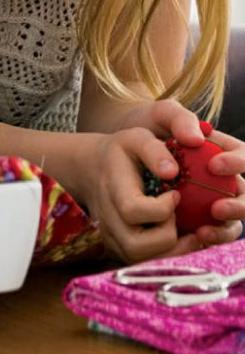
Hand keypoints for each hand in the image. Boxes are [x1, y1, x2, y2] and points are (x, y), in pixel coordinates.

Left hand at [117, 101, 244, 247]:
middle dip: (239, 206)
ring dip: (224, 229)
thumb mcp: (160, 114)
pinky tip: (192, 239)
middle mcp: (224, 179)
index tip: (214, 165)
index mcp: (225, 152)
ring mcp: (213, 201)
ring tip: (204, 232)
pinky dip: (205, 239)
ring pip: (232, 221)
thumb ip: (179, 118)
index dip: (237, 163)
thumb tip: (197, 140)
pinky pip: (210, 234)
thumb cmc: (148, 127)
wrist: (121, 151)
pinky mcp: (198, 220)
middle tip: (217, 208)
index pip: (244, 157)